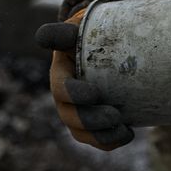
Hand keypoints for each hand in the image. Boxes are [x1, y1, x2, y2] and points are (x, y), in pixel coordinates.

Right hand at [35, 7, 133, 149]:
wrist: (110, 48)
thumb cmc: (95, 35)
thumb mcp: (84, 28)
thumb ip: (66, 31)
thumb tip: (42, 37)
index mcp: (62, 69)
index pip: (61, 86)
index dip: (73, 92)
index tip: (95, 94)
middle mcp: (63, 93)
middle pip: (69, 114)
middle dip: (90, 119)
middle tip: (114, 115)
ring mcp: (74, 109)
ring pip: (79, 131)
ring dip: (100, 135)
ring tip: (122, 129)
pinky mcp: (88, 122)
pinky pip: (94, 140)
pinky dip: (109, 141)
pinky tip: (128, 134)